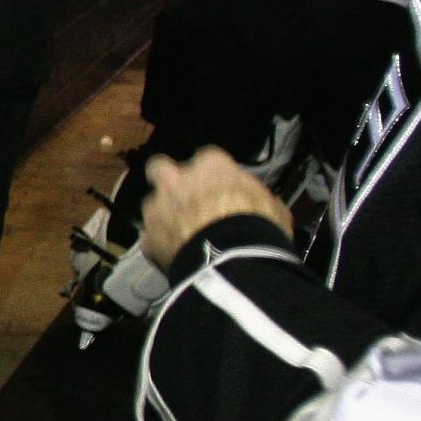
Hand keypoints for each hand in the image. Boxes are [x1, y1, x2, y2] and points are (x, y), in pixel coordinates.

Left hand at [139, 147, 292, 266]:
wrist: (232, 261)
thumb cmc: (258, 228)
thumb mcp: (272, 206)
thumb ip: (255, 198)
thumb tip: (259, 203)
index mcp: (210, 165)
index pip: (207, 159)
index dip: (212, 175)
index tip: (219, 189)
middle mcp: (176, 179)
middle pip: (161, 168)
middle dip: (169, 181)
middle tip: (184, 200)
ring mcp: (157, 207)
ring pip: (152, 204)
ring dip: (164, 216)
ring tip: (182, 236)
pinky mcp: (148, 238)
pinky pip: (151, 239)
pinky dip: (160, 245)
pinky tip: (175, 257)